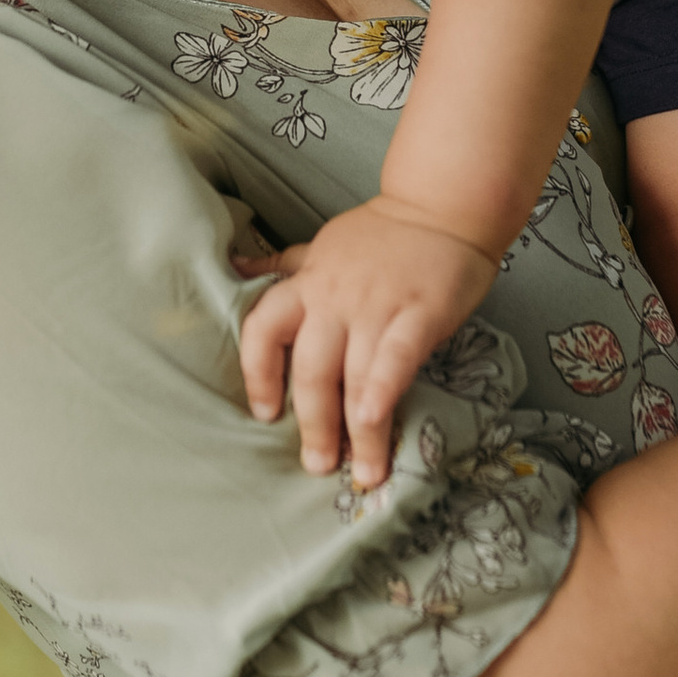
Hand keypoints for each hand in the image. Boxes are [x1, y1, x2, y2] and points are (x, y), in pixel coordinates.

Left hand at [236, 198, 498, 489]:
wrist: (443, 205)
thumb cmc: (382, 232)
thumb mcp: (322, 245)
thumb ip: (284, 268)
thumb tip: (234, 268)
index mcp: (307, 283)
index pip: (263, 329)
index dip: (257, 374)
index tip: (265, 413)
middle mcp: (334, 299)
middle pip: (310, 369)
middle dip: (314, 424)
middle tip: (318, 465)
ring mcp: (377, 306)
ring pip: (354, 375)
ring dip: (358, 431)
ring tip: (364, 472)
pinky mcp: (419, 313)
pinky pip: (395, 358)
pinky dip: (382, 391)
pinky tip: (376, 422)